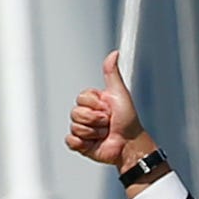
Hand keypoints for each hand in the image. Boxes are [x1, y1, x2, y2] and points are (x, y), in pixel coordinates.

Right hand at [64, 49, 152, 172]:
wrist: (129, 143)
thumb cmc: (128, 120)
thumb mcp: (119, 93)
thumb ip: (112, 73)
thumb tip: (114, 53)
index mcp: (93, 101)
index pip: (81, 98)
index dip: (96, 105)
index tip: (108, 108)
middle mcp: (86, 114)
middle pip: (76, 112)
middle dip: (95, 119)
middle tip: (107, 122)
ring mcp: (82, 129)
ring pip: (75, 127)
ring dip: (93, 132)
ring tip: (104, 133)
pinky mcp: (79, 144)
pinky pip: (70, 140)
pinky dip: (82, 143)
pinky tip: (94, 142)